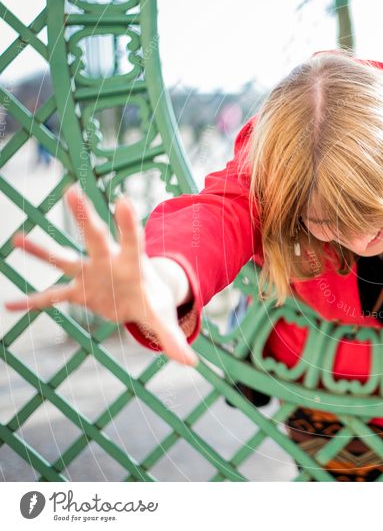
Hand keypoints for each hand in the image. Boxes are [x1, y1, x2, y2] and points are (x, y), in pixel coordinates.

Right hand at [4, 184, 198, 366]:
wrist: (141, 298)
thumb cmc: (154, 301)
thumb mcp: (162, 318)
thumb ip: (173, 338)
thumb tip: (192, 363)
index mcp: (134, 263)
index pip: (132, 240)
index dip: (127, 223)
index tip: (123, 199)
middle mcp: (108, 262)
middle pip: (95, 236)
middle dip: (84, 216)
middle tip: (71, 191)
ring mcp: (89, 274)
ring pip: (64, 259)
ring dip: (42, 251)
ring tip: (17, 238)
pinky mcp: (77, 291)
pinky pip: (51, 297)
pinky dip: (32, 302)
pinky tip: (10, 305)